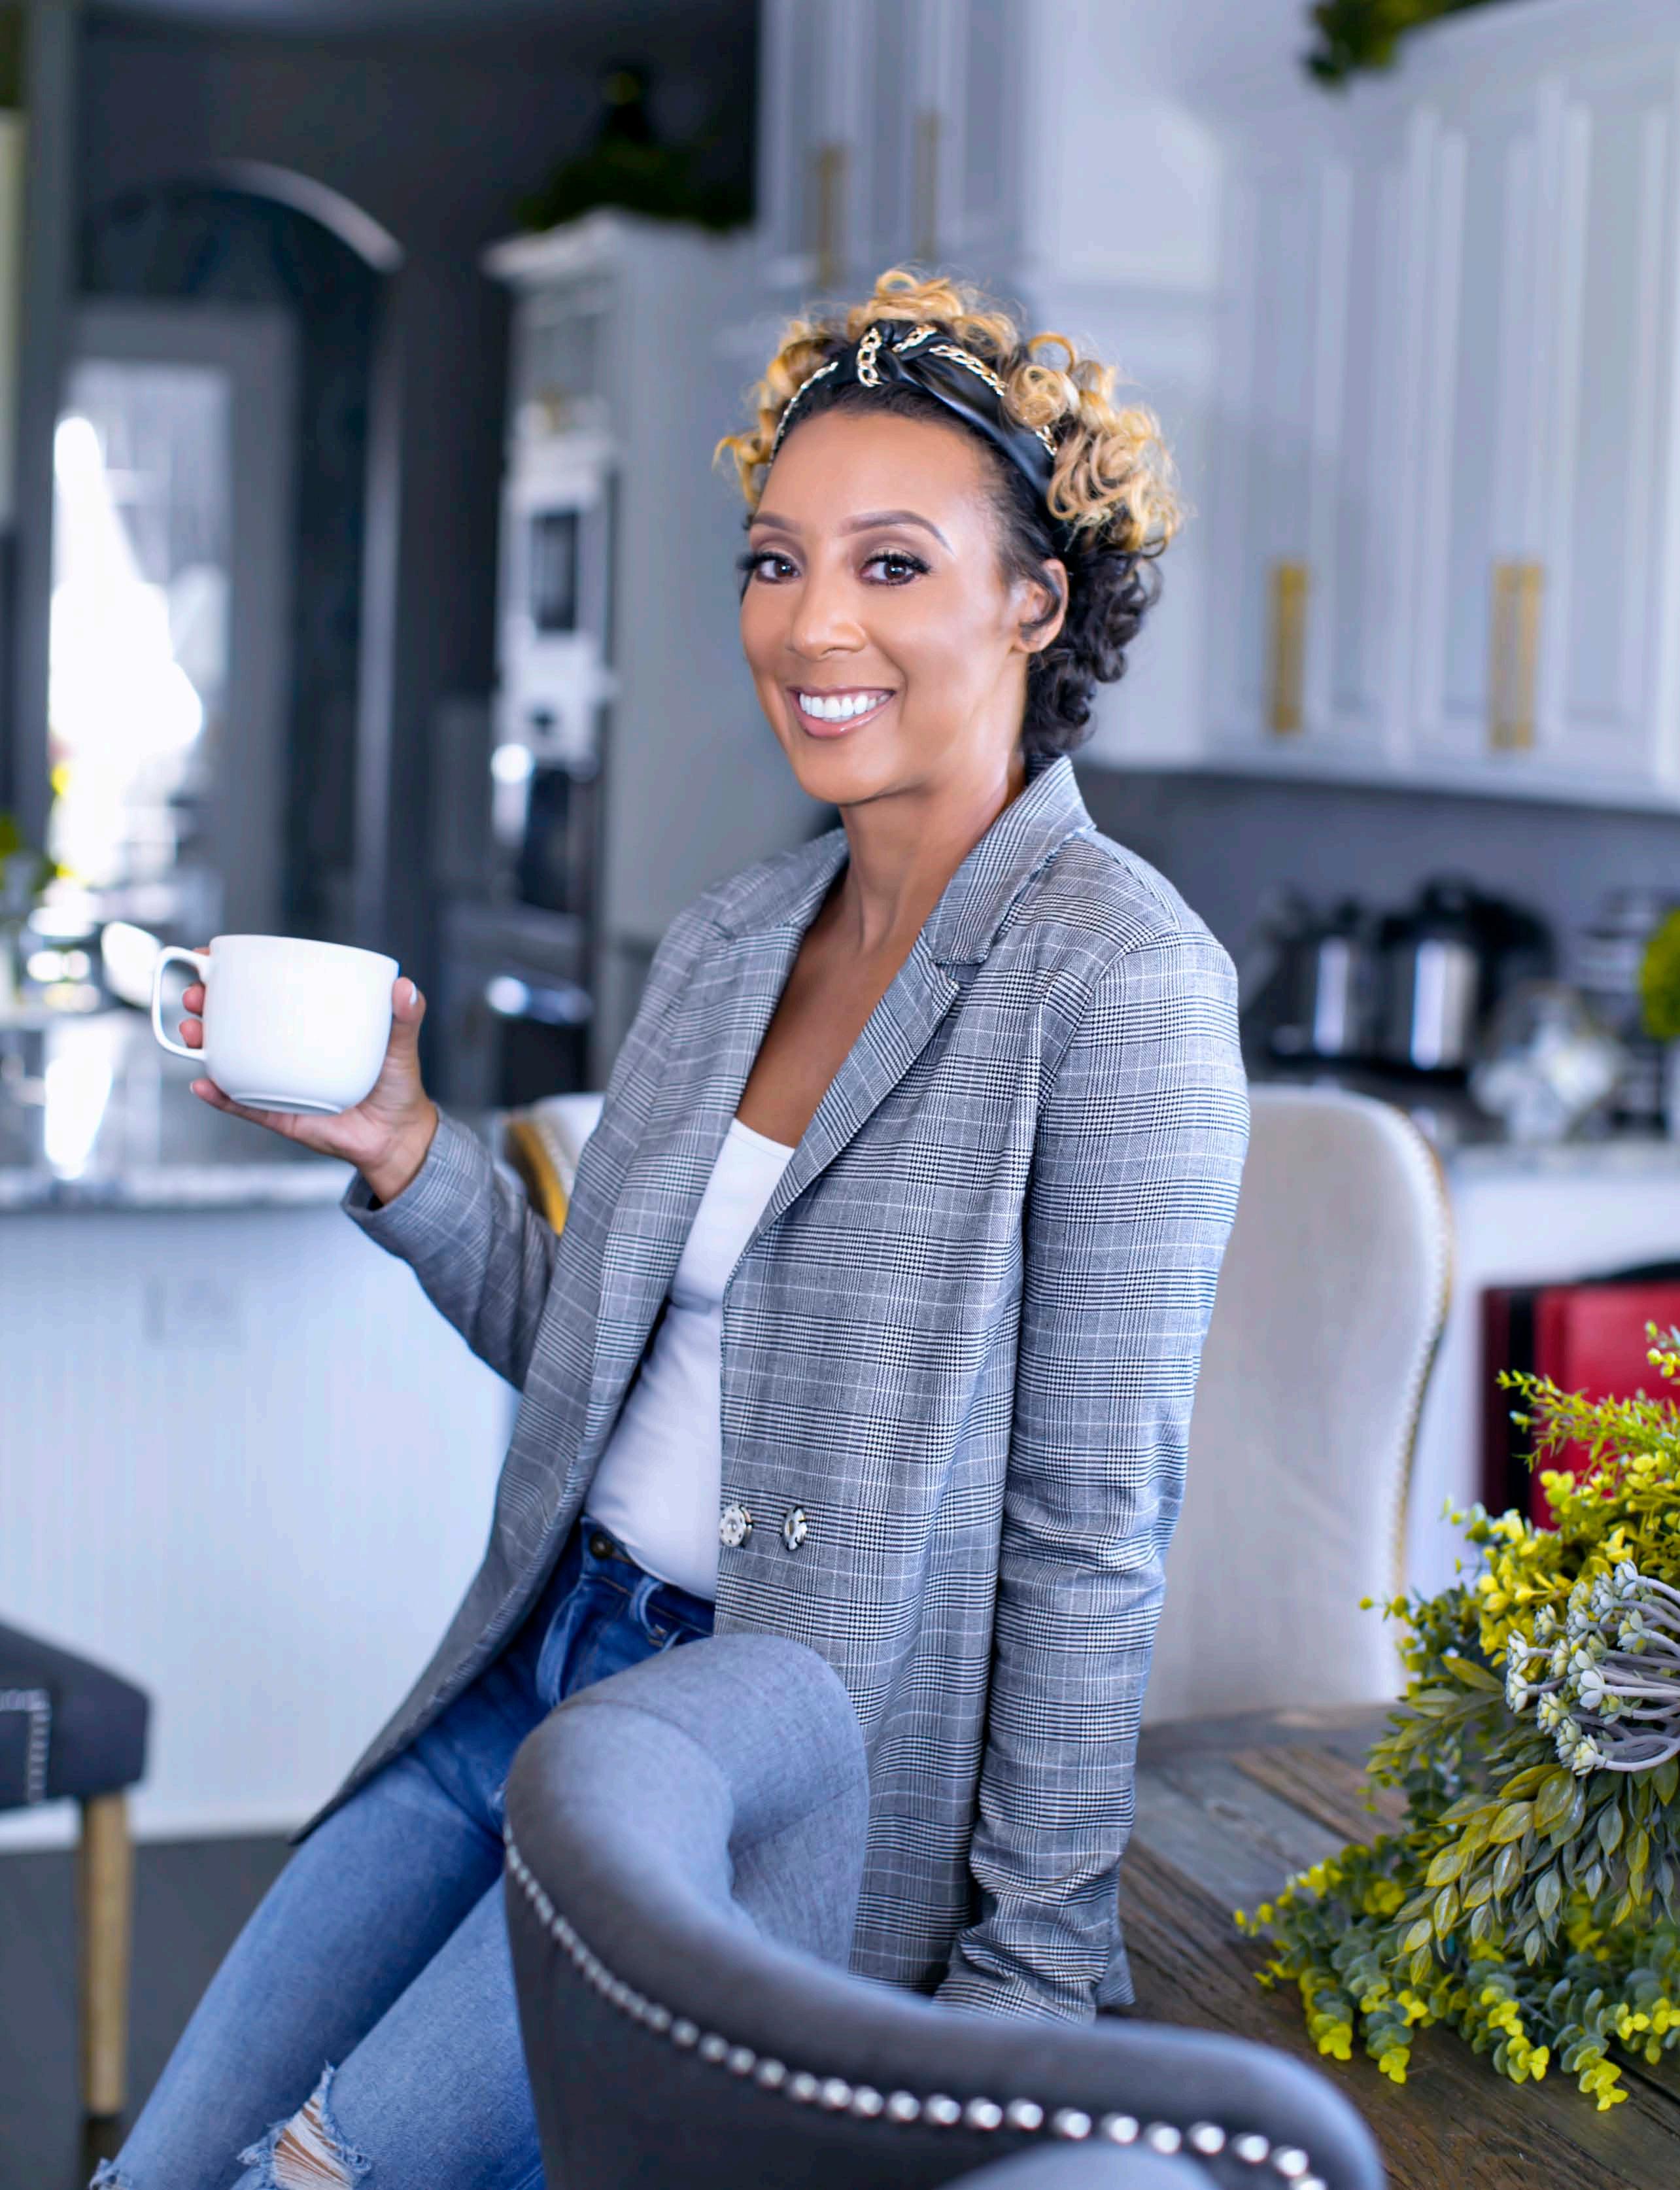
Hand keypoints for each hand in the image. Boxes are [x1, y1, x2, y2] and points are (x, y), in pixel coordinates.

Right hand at [179, 955, 438, 1204]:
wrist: (397, 1137)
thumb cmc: (396, 1084)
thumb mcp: (401, 1045)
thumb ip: (405, 1016)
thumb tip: (405, 987)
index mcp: (305, 1025)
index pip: (264, 993)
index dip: (230, 975)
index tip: (209, 959)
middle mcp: (284, 1050)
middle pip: (233, 1022)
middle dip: (205, 1005)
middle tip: (196, 995)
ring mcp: (276, 1081)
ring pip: (227, 1060)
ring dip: (201, 1044)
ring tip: (193, 1032)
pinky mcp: (278, 1115)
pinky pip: (242, 1106)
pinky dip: (220, 1097)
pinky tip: (202, 1085)